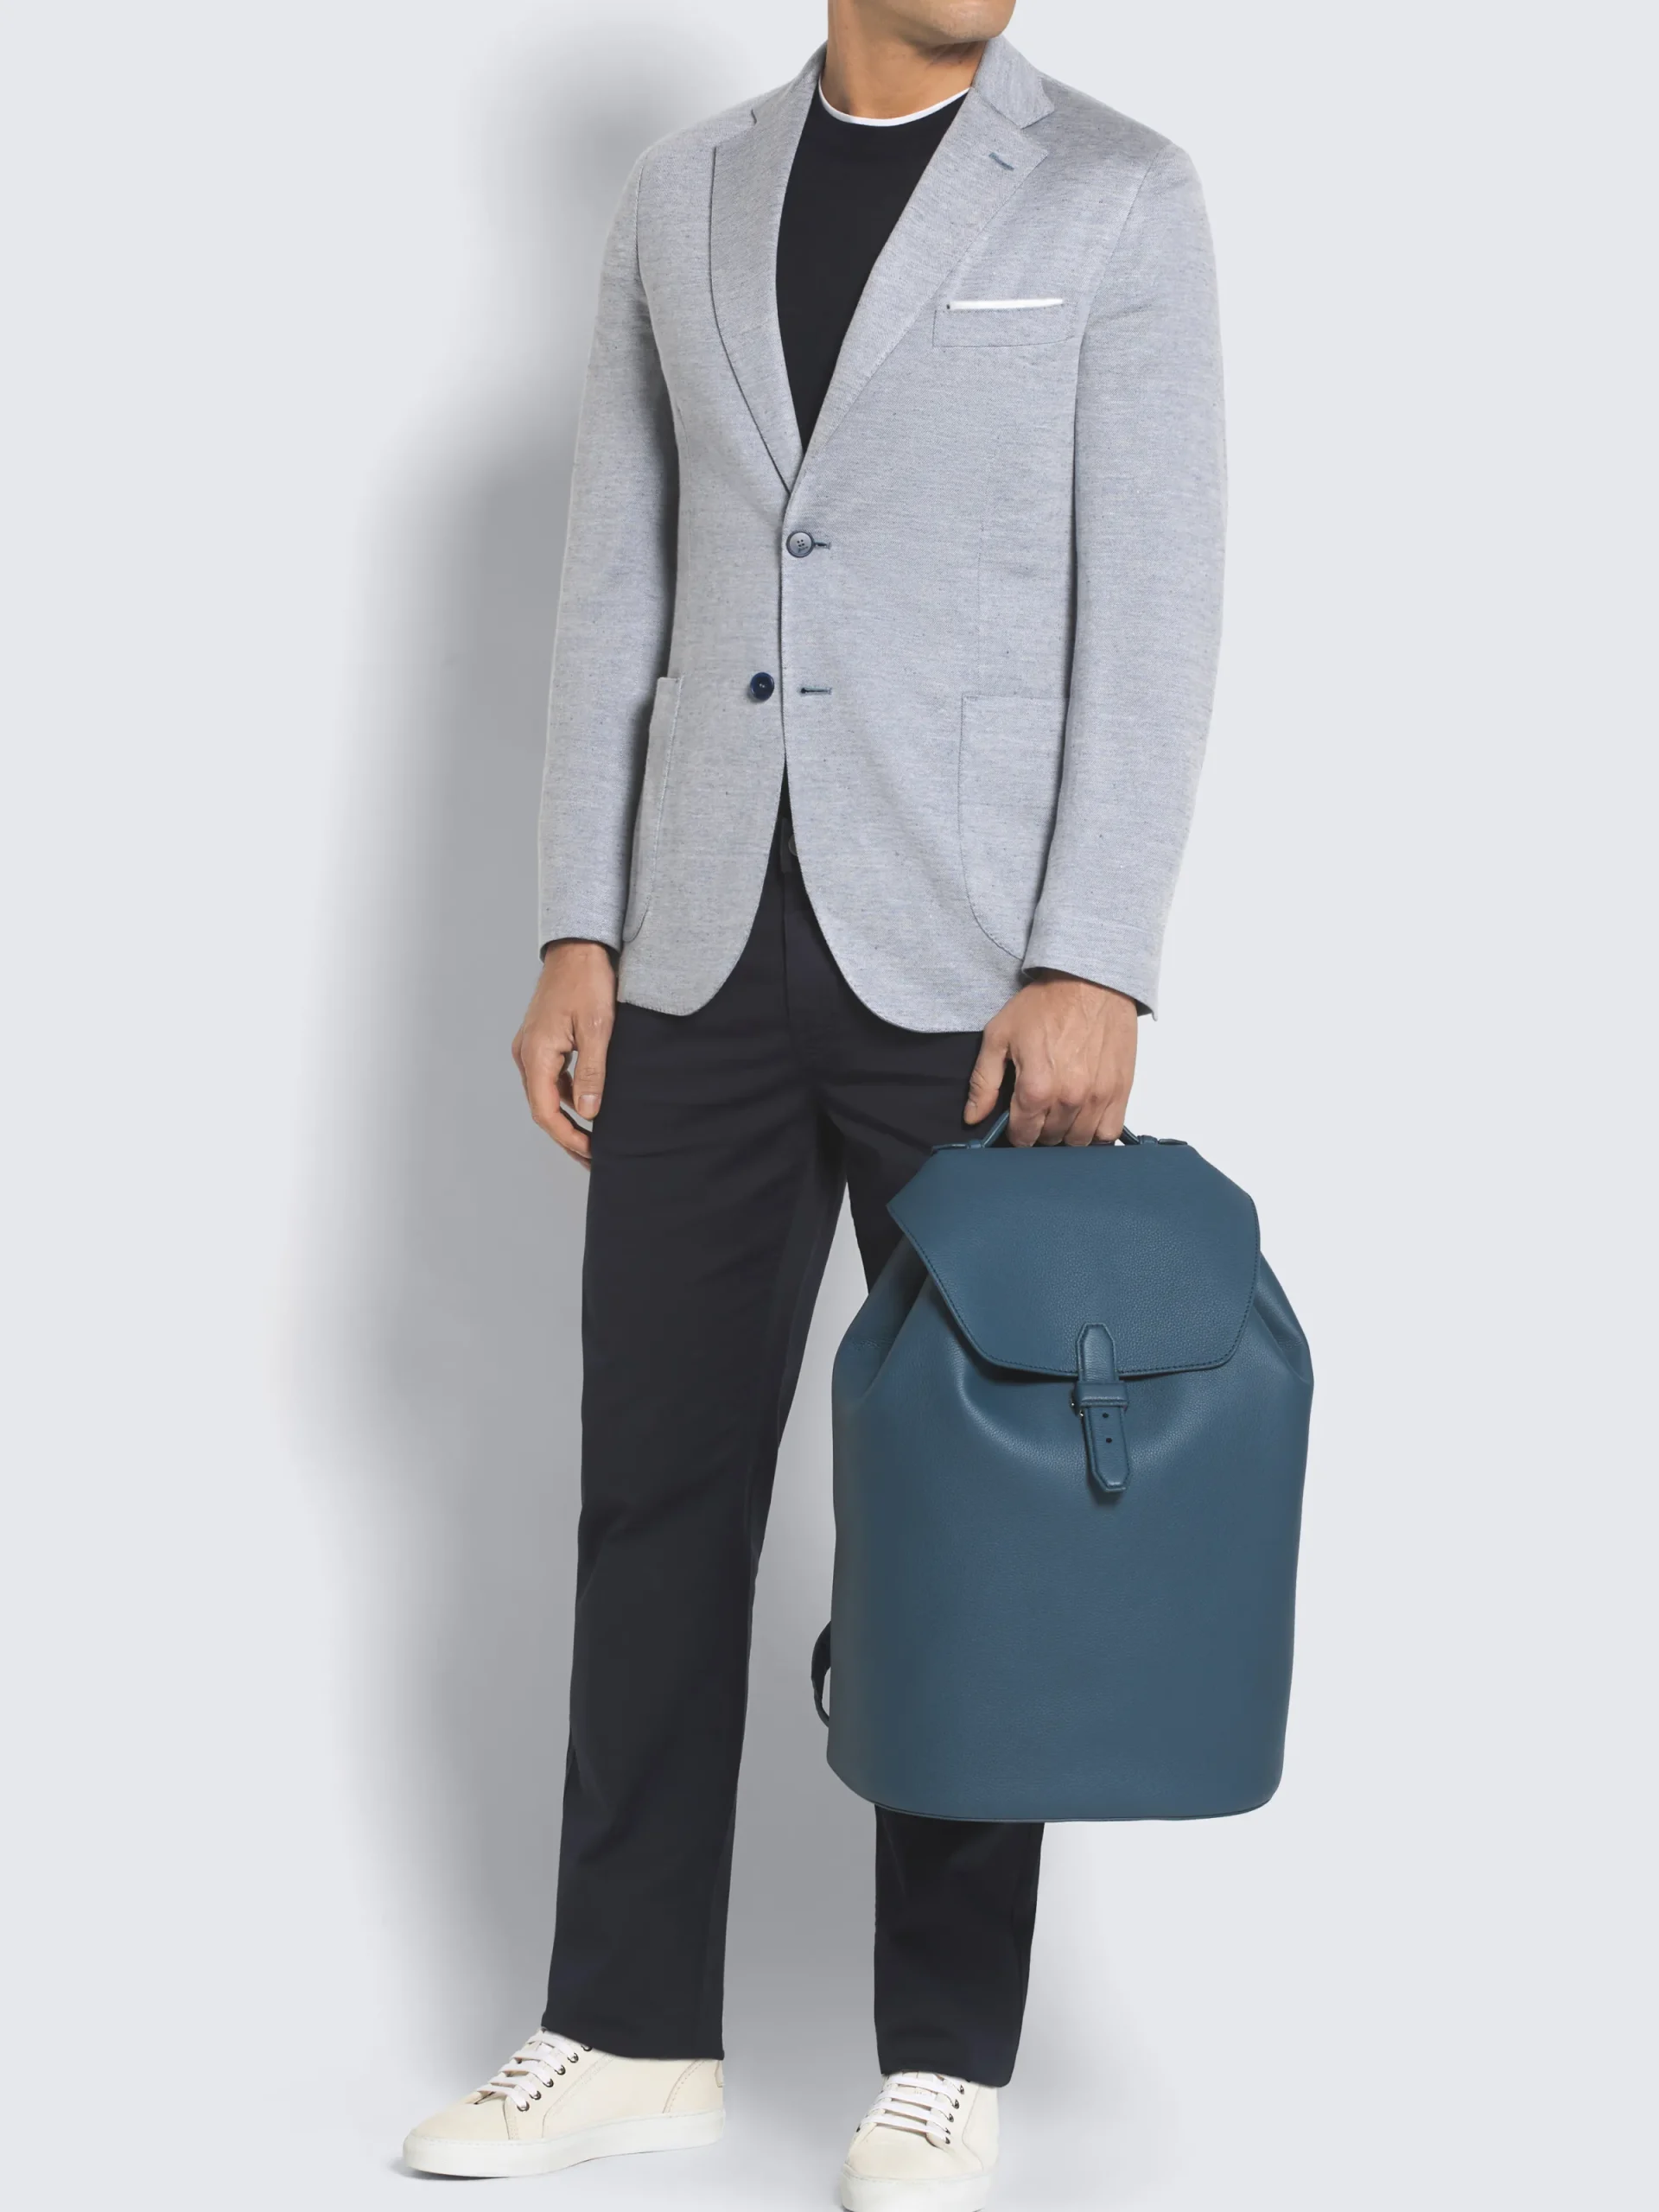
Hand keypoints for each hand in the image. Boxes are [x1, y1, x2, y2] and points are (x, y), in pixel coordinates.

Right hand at [511, 940, 616, 1166]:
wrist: (578, 948)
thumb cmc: (587, 982)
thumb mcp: (597, 1029)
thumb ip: (591, 1073)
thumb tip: (588, 1114)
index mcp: (536, 1054)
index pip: (545, 1111)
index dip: (567, 1137)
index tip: (591, 1153)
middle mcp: (526, 1054)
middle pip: (542, 1107)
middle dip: (568, 1134)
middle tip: (593, 1157)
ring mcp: (531, 1047)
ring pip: (546, 1094)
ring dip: (567, 1117)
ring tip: (594, 1137)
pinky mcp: (541, 1041)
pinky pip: (551, 1078)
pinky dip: (567, 1096)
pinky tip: (589, 1104)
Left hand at [965, 973, 1138, 1146]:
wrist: (1091, 981)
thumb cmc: (1045, 1003)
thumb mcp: (999, 1035)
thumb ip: (983, 1082)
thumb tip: (973, 1117)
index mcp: (1036, 1089)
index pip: (1022, 1136)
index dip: (1016, 1131)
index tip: (1018, 1120)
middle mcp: (1069, 1099)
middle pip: (1050, 1140)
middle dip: (1041, 1130)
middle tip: (1040, 1110)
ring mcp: (1098, 1098)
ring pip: (1079, 1142)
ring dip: (1067, 1133)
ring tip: (1062, 1113)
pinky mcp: (1121, 1092)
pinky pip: (1109, 1133)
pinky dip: (1097, 1133)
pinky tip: (1087, 1118)